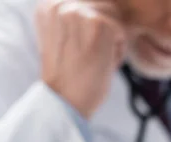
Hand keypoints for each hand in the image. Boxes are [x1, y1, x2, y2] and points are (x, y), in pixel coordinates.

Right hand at [36, 0, 126, 118]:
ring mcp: (79, 12)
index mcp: (48, 5)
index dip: (89, 33)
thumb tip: (104, 9)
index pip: (87, 7)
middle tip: (86, 61)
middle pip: (102, 9)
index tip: (77, 54)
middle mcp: (60, 4)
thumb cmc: (68, 78)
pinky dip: (116, 54)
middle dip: (102, 36)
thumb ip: (74, 21)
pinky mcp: (98, 24)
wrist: (65, 103)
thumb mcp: (64, 39)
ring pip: (112, 19)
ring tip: (92, 63)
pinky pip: (121, 33)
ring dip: (110, 44)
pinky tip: (100, 67)